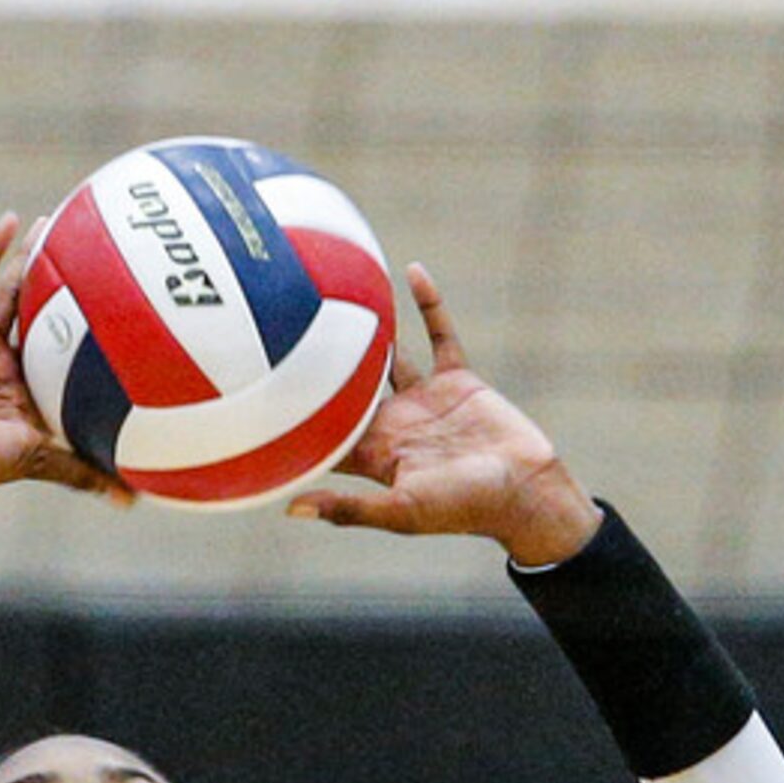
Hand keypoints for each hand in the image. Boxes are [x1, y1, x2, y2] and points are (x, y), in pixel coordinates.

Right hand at [0, 214, 128, 512]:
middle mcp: (19, 368)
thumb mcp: (38, 460)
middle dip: (74, 283)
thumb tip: (133, 500)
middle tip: (105, 246)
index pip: (80, 355)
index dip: (104, 330)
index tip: (137, 302)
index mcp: (43, 395)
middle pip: (53, 315)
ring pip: (18, 293)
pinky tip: (11, 221)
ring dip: (36, 258)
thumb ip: (82, 471)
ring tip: (61, 220)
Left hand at [284, 264, 599, 566]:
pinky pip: (440, 334)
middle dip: (322, 365)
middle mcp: (395, 423)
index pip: (324, 432)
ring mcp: (426, 399)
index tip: (259, 387)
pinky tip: (411, 270)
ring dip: (369, 329)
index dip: (294, 414)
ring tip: (338, 292)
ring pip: (389, 356)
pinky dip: (429, 304)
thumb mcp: (401, 512)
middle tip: (285, 324)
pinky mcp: (458, 380)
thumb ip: (349, 507)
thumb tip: (291, 508)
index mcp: (375, 454)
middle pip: (348, 388)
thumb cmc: (462, 509)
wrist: (524, 492)